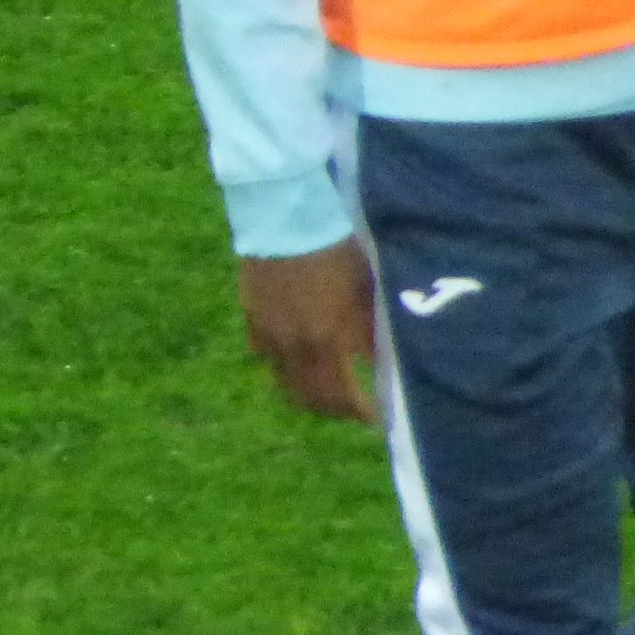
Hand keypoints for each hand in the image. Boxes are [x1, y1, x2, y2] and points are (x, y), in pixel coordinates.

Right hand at [238, 237, 378, 424]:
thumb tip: (381, 356)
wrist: (286, 218)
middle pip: (316, 399)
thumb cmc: (336, 247)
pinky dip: (285, 370)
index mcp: (330, 340)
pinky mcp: (253, 323)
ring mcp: (271, 338)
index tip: (379, 416)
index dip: (364, 411)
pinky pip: (269, 360)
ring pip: (288, 386)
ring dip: (310, 398)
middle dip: (337, 412)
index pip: (348, 394)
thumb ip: (371, 327)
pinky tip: (297, 364)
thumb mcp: (366, 286)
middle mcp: (298, 348)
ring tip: (328, 398)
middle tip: (354, 412)